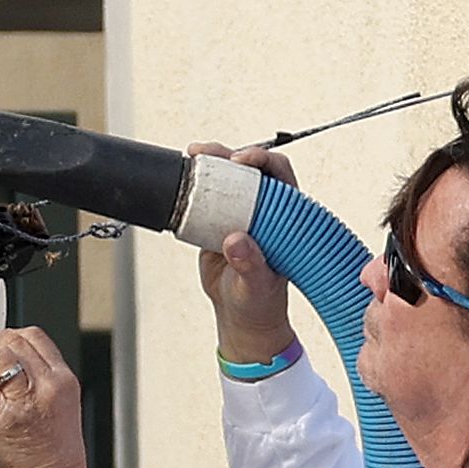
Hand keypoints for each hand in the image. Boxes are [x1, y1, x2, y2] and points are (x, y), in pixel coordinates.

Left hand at [0, 326, 97, 467]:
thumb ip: (40, 384)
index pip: (35, 337)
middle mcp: (49, 387)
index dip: (10, 338)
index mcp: (64, 382)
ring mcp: (26, 401)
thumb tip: (8, 364)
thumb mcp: (60, 411)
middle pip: (13, 340)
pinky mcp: (2, 417)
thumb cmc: (54, 464)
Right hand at [191, 142, 300, 365]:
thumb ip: (251, 264)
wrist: (239, 314)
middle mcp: (263, 208)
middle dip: (228, 154)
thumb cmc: (259, 300)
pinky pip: (205, 197)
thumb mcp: (257, 284)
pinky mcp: (217, 221)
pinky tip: (183, 175)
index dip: (262, 160)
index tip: (242, 162)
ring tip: (193, 155)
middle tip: (208, 154)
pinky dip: (193, 184)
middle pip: (248, 167)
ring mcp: (240, 213)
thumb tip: (237, 240)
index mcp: (285, 216)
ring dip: (209, 162)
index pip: (279, 173)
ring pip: (226, 177)